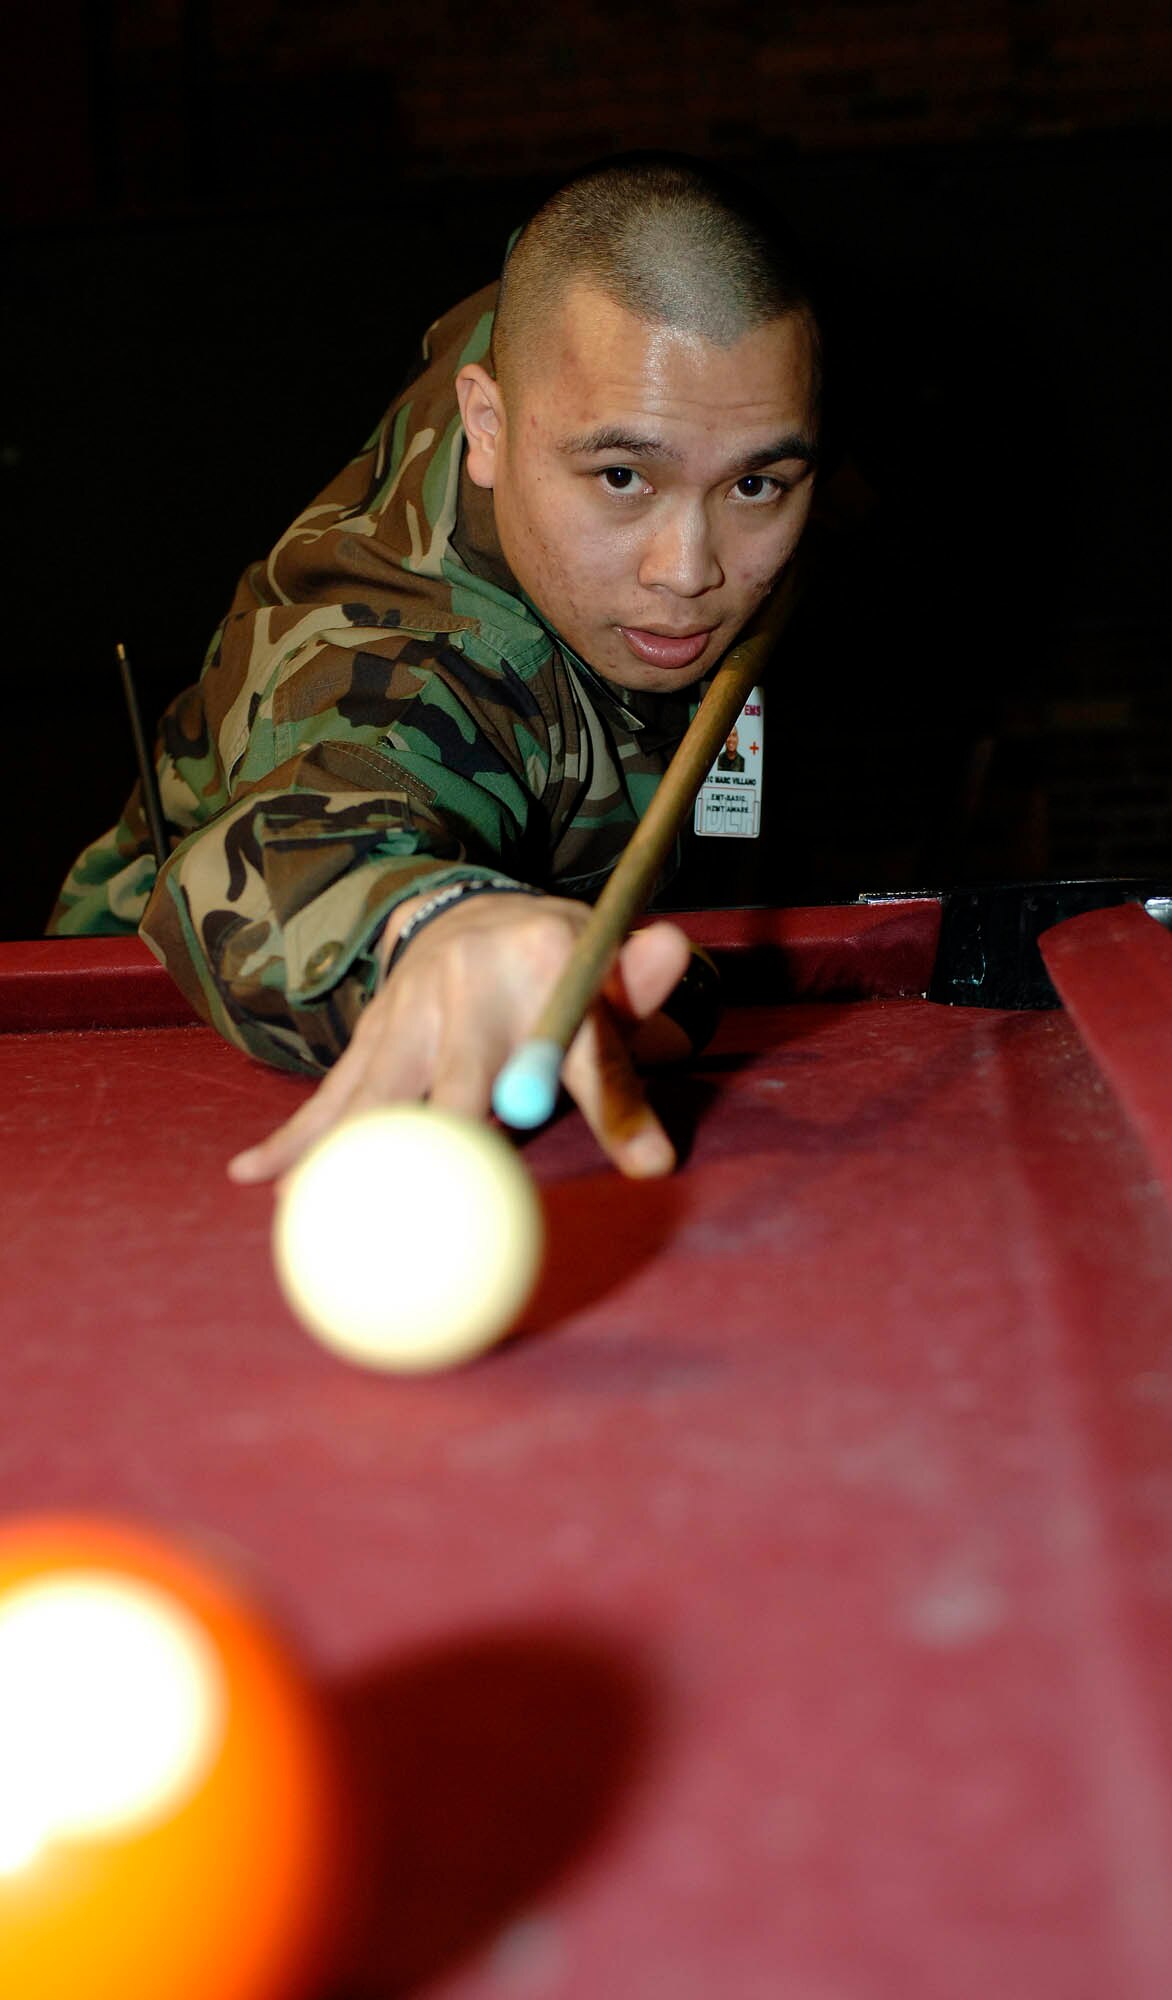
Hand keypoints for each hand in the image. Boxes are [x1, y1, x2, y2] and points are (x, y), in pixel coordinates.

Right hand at [227, 892, 693, 1183]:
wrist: (470, 908)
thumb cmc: (558, 961)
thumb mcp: (608, 966)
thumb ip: (645, 984)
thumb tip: (679, 953)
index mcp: (545, 959)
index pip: (585, 1044)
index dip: (612, 1102)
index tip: (645, 1164)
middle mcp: (466, 987)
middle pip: (463, 1081)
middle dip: (455, 1139)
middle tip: (447, 1200)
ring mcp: (408, 1013)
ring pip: (381, 1095)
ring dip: (347, 1154)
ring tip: (314, 1208)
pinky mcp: (370, 1038)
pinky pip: (333, 1095)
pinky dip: (296, 1138)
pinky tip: (253, 1175)